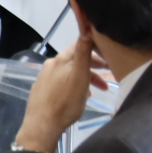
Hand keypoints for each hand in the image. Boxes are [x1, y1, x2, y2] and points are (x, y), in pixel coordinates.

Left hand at [13, 29, 100, 150]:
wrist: (42, 125)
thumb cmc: (65, 103)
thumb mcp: (80, 77)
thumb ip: (84, 53)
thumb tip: (86, 27)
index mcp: (61, 59)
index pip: (81, 44)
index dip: (96, 48)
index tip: (110, 55)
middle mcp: (51, 64)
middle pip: (76, 59)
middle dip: (94, 66)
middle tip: (109, 74)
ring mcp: (44, 76)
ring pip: (69, 71)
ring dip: (85, 77)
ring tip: (97, 90)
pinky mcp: (41, 88)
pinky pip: (61, 81)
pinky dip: (73, 84)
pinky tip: (79, 95)